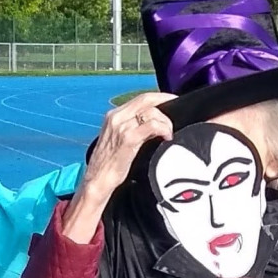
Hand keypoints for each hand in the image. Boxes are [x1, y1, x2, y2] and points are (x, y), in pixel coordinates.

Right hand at [61, 88, 174, 239]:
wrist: (97, 181)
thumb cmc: (110, 165)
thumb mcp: (120, 140)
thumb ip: (135, 129)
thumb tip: (156, 124)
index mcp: (114, 115)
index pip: (140, 98)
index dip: (159, 97)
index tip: (173, 100)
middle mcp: (116, 117)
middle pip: (146, 100)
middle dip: (166, 100)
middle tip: (179, 108)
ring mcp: (121, 127)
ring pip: (151, 112)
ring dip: (166, 121)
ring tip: (169, 133)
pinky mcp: (127, 139)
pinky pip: (152, 126)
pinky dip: (163, 129)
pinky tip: (166, 138)